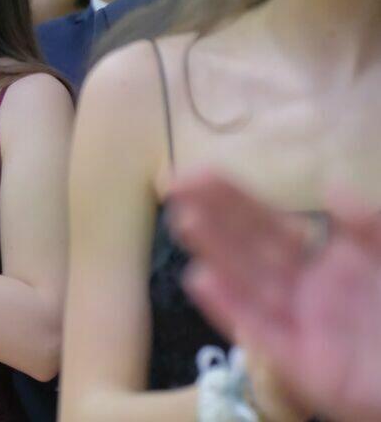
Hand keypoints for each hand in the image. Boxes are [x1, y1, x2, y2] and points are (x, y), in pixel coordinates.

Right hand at [171, 172, 380, 421]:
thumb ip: (363, 226)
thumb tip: (332, 185)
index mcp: (314, 263)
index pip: (265, 224)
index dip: (231, 199)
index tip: (198, 172)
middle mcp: (296, 291)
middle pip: (248, 249)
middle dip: (212, 217)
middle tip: (175, 185)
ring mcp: (294, 326)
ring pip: (247, 283)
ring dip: (215, 253)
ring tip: (185, 221)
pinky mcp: (297, 363)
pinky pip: (259, 331)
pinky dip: (229, 307)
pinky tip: (202, 280)